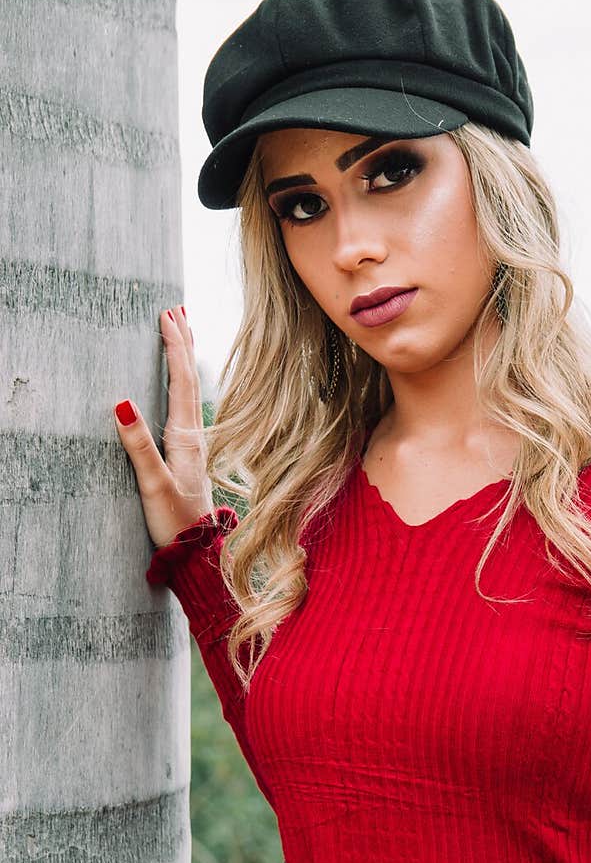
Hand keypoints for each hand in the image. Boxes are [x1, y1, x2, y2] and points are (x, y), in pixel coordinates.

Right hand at [114, 306, 213, 548]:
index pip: (181, 381)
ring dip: (184, 360)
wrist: (198, 554)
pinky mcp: (189, 457)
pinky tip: (179, 386)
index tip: (167, 315)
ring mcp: (194, 446)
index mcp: (186, 437)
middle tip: (176, 309)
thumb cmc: (176, 522)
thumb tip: (121, 402)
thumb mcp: (154, 484)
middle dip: (183, 343)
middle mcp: (194, 436)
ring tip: (181, 333)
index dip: (174, 347)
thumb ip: (139, 446)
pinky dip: (183, 385)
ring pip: (190, 391)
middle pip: (190, 379)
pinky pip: (186, 408)